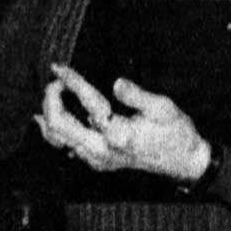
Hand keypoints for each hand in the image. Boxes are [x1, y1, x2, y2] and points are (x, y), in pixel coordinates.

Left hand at [34, 64, 210, 182]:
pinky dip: (52, 128)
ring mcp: (97, 159)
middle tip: (58, 79)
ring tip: (54, 91)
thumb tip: (117, 83)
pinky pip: (64, 145)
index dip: (71, 80)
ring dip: (49, 112)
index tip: (59, 66)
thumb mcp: (164, 109)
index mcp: (118, 134)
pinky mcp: (97, 161)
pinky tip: (47, 115)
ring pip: (57, 138)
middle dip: (52, 97)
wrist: (184, 163)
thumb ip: (138, 96)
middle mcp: (102, 150)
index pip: (87, 102)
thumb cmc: (176, 133)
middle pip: (59, 125)